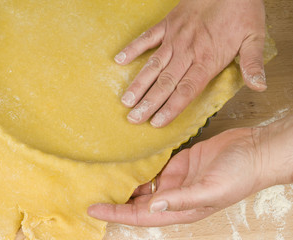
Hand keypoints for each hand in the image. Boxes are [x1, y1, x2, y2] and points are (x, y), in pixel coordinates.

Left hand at [88, 115, 292, 226]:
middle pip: (138, 201)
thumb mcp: (211, 190)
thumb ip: (182, 199)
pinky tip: (127, 159)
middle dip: (117, 199)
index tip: (94, 208)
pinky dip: (141, 164)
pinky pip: (154, 164)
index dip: (117, 213)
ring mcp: (176, 178)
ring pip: (144, 183)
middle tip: (93, 190)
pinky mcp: (179, 161)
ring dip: (126, 180)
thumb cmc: (240, 175)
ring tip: (104, 175)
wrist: (254, 151)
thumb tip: (153, 206)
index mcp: (181, 208)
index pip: (141, 216)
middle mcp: (174, 195)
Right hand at [117, 0, 266, 127]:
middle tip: (134, 118)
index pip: (186, 90)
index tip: (156, 122)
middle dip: (149, 103)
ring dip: (138, 83)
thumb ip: (252, 64)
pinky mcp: (167, 24)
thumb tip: (259, 87)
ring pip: (153, 65)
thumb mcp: (254, 36)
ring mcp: (174, 38)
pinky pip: (147, 37)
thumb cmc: (241, 9)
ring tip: (126, 100)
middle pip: (165, 83)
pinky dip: (132, 48)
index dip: (170, 108)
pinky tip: (119, 60)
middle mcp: (187, 52)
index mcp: (207, 59)